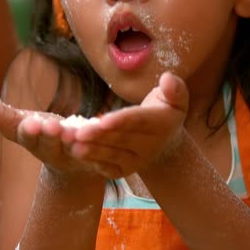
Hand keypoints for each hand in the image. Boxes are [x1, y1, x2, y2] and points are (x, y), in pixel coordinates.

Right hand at [0, 88, 95, 175]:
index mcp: (32, 141)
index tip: (29, 122)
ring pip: (74, 149)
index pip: (25, 136)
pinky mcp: (95, 160)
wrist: (73, 164)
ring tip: (74, 130)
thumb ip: (0, 114)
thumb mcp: (21, 123)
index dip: (28, 130)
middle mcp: (51, 152)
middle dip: (49, 136)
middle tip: (52, 126)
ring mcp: (73, 158)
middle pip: (49, 144)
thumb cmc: (43, 135)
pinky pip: (98, 153)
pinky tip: (102, 131)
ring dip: (73, 140)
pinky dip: (99, 144)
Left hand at [72, 72, 189, 177]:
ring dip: (92, 150)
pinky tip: (77, 154)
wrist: (167, 147)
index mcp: (160, 125)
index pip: (138, 121)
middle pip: (120, 139)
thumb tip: (167, 78)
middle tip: (77, 132)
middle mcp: (149, 146)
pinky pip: (109, 168)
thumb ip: (174, 89)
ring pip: (112, 155)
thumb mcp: (176, 100)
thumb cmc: (164, 113)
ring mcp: (137, 161)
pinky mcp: (125, 171)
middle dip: (98, 136)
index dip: (121, 121)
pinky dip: (93, 162)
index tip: (102, 120)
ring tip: (72, 145)